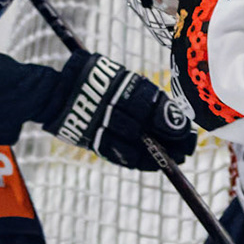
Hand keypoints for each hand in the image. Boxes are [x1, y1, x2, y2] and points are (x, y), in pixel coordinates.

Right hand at [46, 51, 197, 171]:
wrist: (54, 92)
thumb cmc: (95, 83)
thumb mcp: (120, 78)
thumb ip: (144, 95)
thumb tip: (176, 120)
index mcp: (123, 83)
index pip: (157, 106)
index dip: (175, 123)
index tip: (189, 133)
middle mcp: (112, 103)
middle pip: (148, 127)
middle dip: (172, 141)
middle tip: (186, 150)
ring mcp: (100, 122)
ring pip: (135, 144)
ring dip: (156, 155)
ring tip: (173, 159)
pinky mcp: (90, 138)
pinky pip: (117, 155)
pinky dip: (138, 162)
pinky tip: (153, 164)